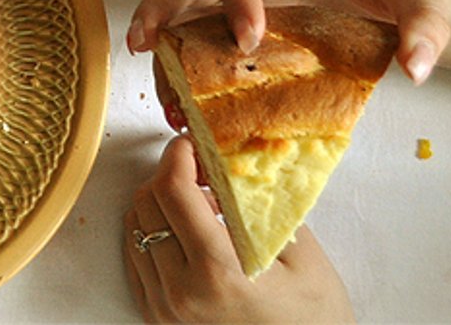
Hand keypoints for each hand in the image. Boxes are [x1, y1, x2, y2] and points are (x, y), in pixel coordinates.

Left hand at [125, 135, 354, 322]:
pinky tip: (183, 233)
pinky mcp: (156, 318)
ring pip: (134, 227)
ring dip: (159, 204)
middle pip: (147, 203)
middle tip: (198, 169)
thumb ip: (260, 205)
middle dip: (169, 175)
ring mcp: (164, 309)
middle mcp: (180, 292)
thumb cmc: (316, 319)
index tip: (192, 143)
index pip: (173, 191)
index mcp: (217, 272)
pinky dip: (152, 233)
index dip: (178, 156)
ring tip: (196, 203)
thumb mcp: (301, 256)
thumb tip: (227, 162)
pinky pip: (134, 258)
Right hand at [128, 0, 450, 84]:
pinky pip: (193, 31)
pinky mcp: (236, 20)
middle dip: (165, 5)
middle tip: (147, 44)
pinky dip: (174, 59)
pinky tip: (174, 96)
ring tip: (148, 74)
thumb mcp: (423, 0)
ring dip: (156, 30)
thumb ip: (426, 27)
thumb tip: (416, 67)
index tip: (248, 42)